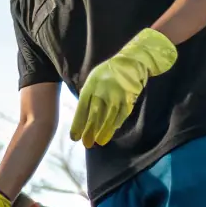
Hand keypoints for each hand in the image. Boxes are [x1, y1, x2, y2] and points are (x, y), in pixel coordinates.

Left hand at [70, 28, 177, 148]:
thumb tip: (82, 115)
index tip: (74, 137)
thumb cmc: (108, 73)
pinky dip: (115, 126)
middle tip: (86, 144)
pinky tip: (110, 133)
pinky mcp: (128, 99)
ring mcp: (116, 96)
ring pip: (108, 118)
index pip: (82, 108)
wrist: (131, 62)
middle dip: (89, 131)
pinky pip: (120, 116)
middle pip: (94, 115)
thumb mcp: (93, 79)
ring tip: (98, 142)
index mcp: (91, 86)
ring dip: (102, 132)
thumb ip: (88, 95)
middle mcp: (103, 91)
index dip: (78, 124)